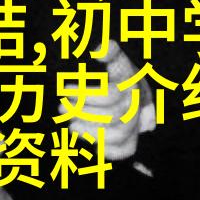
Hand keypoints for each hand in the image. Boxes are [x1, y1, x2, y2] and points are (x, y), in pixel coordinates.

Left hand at [64, 40, 155, 160]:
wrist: (133, 97)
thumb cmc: (120, 77)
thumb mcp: (117, 62)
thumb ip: (112, 52)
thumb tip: (100, 49)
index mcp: (132, 84)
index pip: (111, 93)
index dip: (87, 94)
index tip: (65, 89)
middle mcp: (137, 105)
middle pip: (114, 115)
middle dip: (85, 112)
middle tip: (62, 106)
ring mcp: (136, 124)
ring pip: (119, 134)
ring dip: (91, 130)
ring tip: (70, 124)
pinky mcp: (131, 141)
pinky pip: (124, 150)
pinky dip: (105, 148)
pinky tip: (84, 136)